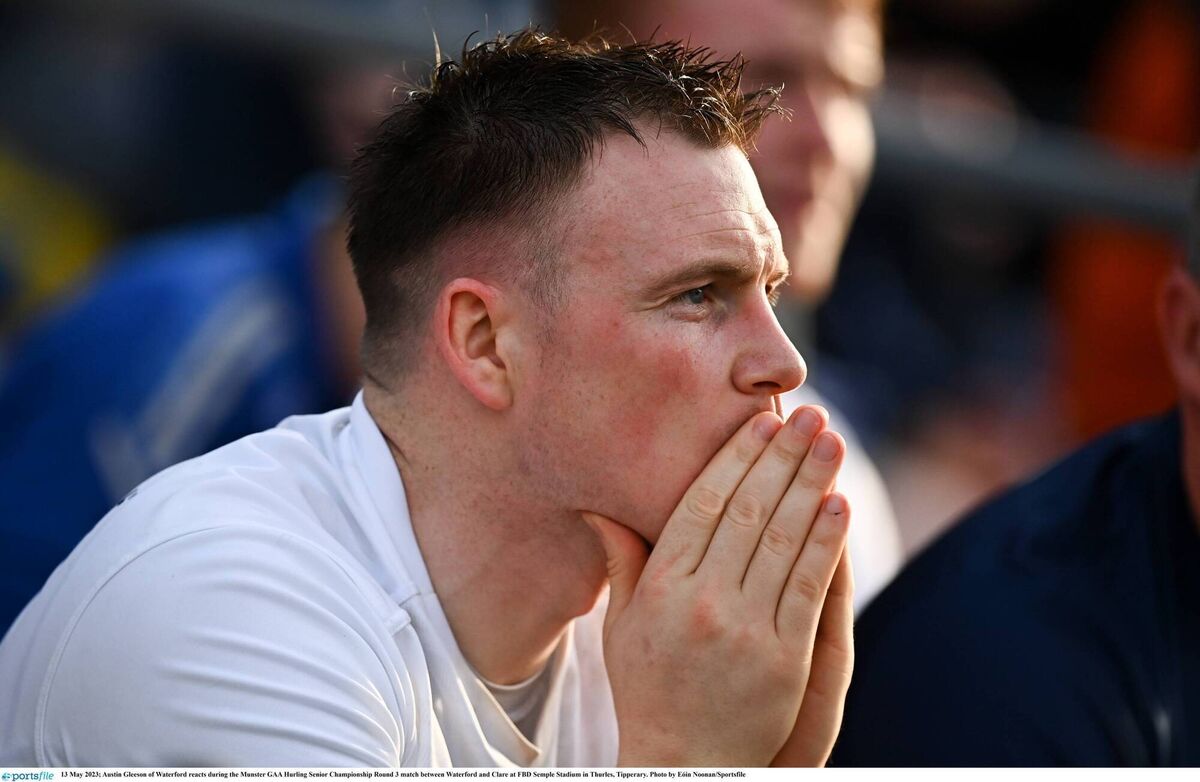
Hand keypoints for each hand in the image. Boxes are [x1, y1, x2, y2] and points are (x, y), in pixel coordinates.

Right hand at [584, 405, 849, 766]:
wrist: (685, 764)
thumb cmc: (650, 688)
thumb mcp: (622, 626)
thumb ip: (621, 561)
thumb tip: (598, 506)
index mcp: (661, 588)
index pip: (702, 505)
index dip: (736, 459)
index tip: (761, 422)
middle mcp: (701, 602)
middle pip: (747, 512)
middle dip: (782, 457)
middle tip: (808, 414)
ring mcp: (745, 630)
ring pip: (782, 540)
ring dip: (811, 485)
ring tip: (830, 443)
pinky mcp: (785, 660)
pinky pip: (808, 587)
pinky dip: (826, 542)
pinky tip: (838, 504)